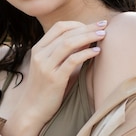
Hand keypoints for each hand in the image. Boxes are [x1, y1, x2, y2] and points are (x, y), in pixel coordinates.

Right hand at [1, 20, 106, 135]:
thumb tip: (86, 42)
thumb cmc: (45, 89)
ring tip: (103, 35)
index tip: (91, 26)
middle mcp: (40, 55)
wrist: (32, 111)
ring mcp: (46, 66)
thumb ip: (64, 54)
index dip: (77, 24)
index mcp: (38, 49)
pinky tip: (97, 51)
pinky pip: (72, 60)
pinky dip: (86, 53)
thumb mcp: (50, 67)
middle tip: (103, 25)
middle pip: (66, 33)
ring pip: (69, 43)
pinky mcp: (54, 79)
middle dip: (87, 27)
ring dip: (88, 36)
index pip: (59, 27)